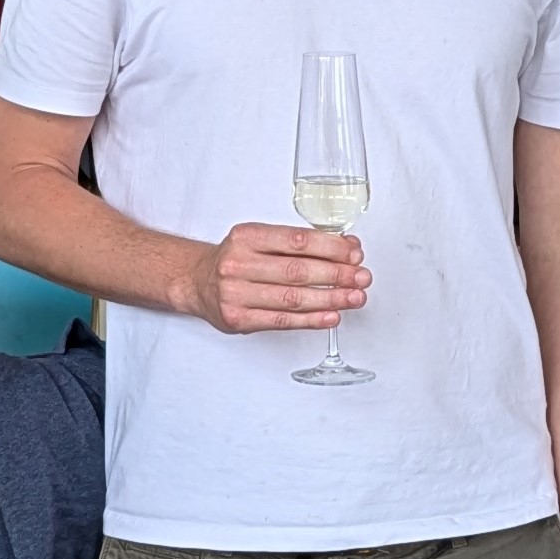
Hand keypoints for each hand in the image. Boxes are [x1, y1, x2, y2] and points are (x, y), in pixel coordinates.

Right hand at [180, 223, 368, 333]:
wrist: (198, 282)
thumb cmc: (236, 260)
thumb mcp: (261, 240)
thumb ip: (300, 244)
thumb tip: (347, 249)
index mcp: (245, 237)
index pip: (296, 241)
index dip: (330, 248)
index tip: (353, 254)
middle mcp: (237, 264)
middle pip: (297, 271)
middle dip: (336, 275)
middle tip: (361, 278)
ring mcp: (235, 294)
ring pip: (292, 299)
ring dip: (330, 299)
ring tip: (354, 297)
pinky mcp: (238, 319)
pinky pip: (282, 321)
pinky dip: (311, 320)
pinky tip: (331, 316)